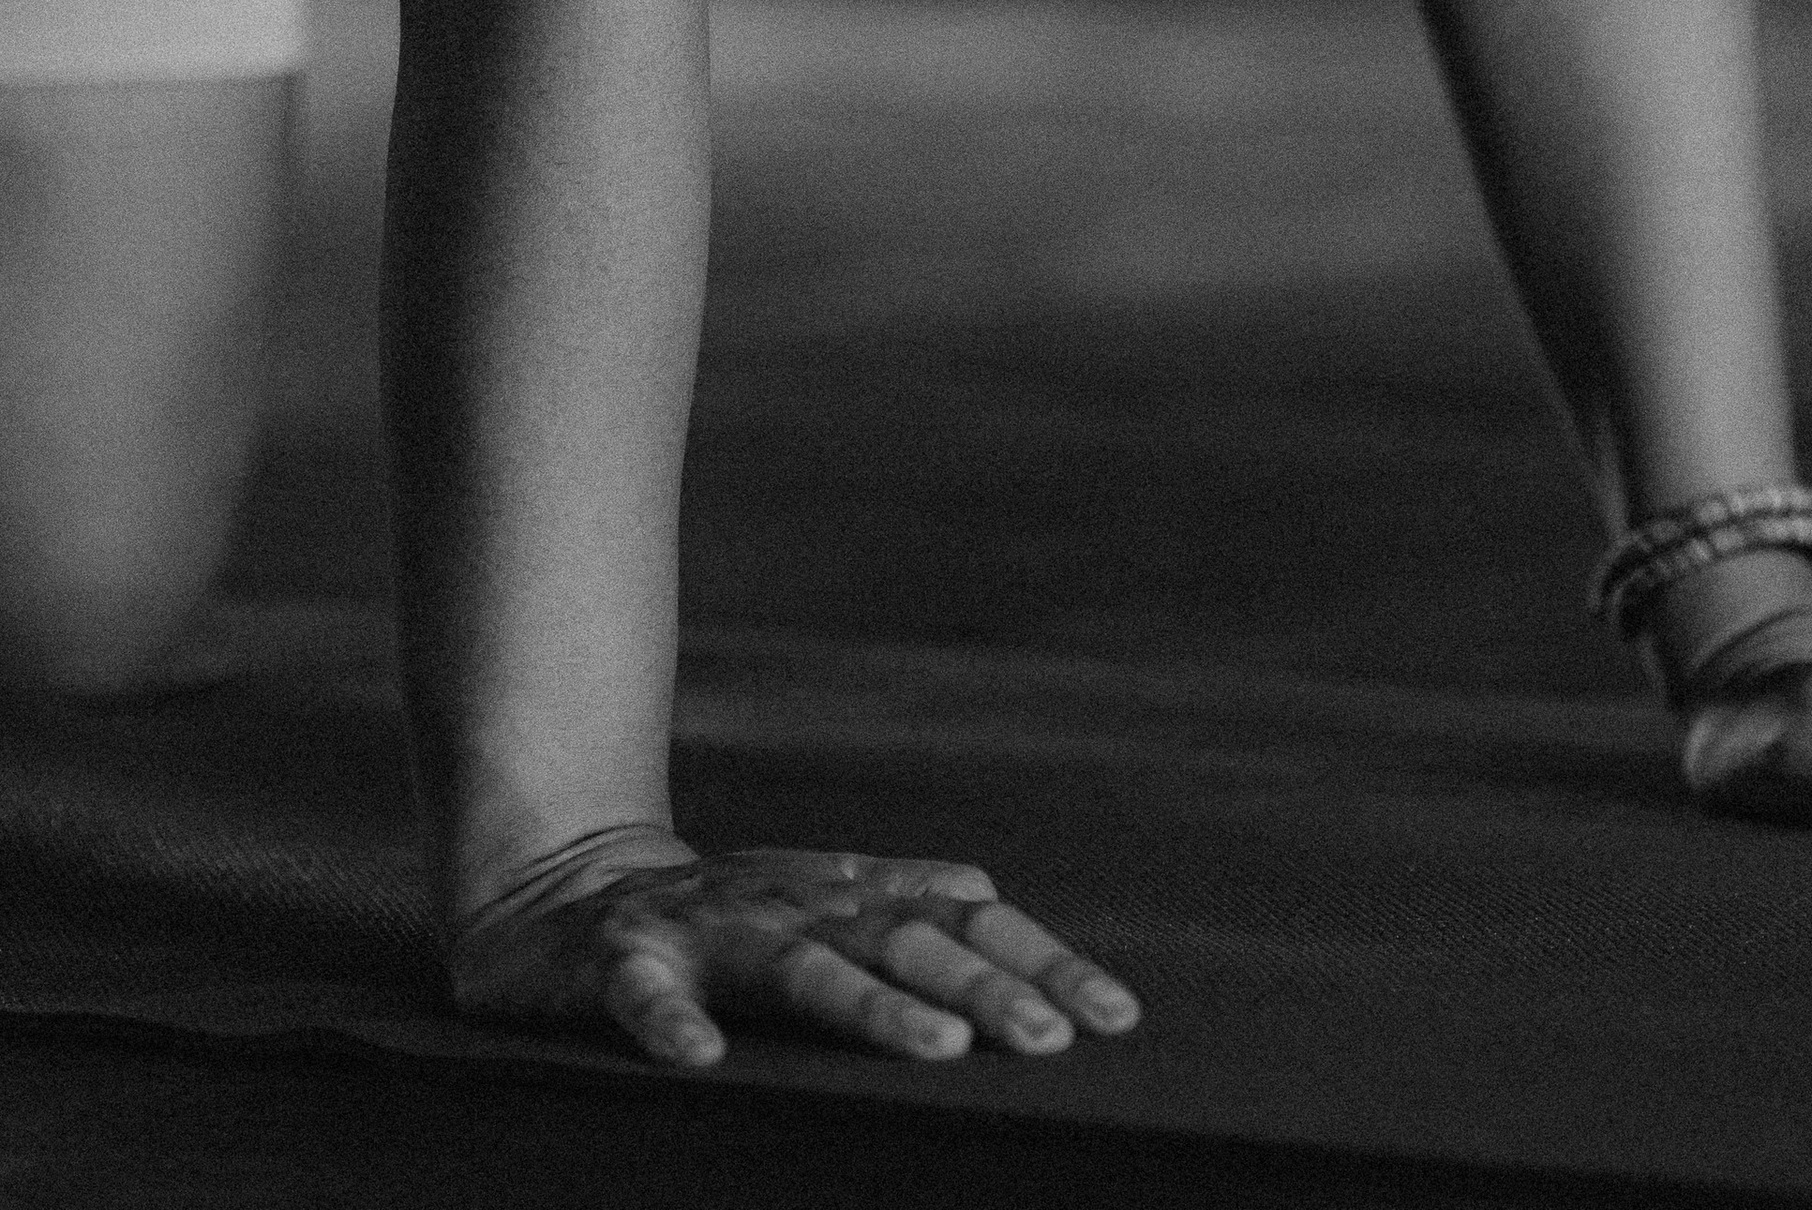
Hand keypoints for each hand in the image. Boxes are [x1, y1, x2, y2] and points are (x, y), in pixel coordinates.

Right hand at [448, 826, 1142, 1069]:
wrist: (558, 886)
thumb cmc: (719, 910)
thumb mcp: (817, 898)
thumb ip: (901, 900)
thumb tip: (996, 900)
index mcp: (848, 893)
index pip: (968, 919)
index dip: (1042, 961)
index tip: (1117, 1017)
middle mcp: (795, 902)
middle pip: (905, 942)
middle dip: (984, 987)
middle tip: (1051, 1038)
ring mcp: (709, 928)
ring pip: (799, 966)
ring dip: (869, 1006)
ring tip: (937, 1049)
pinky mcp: (619, 962)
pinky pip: (645, 995)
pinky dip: (673, 1024)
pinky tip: (701, 1060)